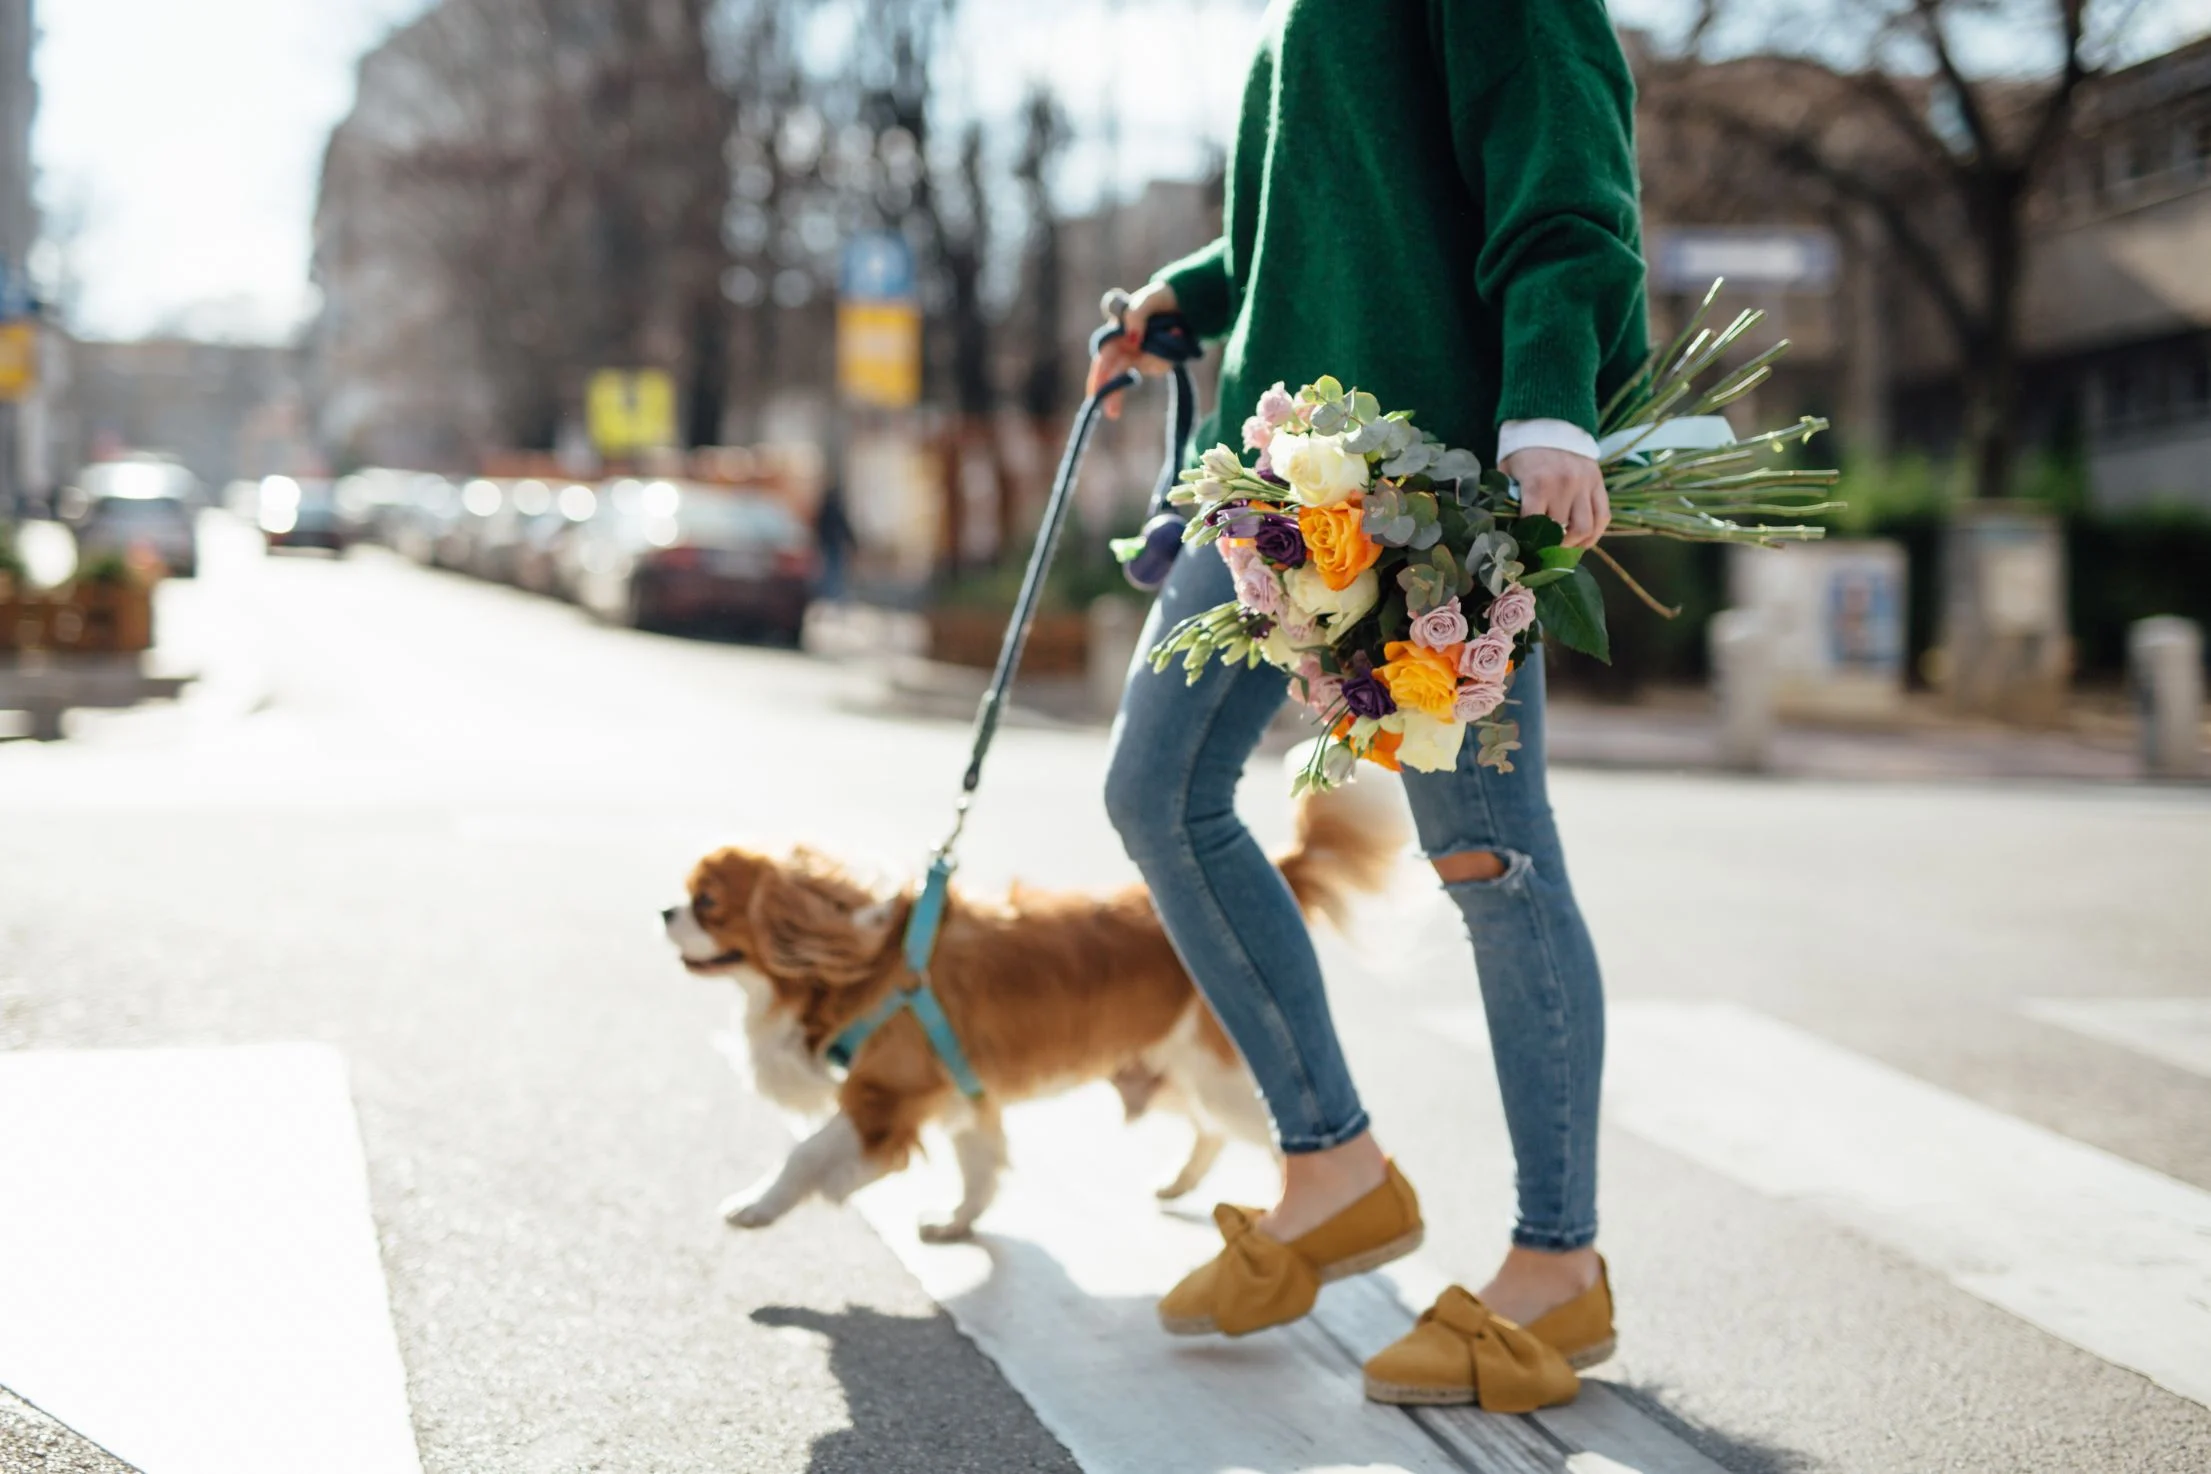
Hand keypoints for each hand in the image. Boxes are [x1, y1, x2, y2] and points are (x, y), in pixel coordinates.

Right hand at [1087, 281, 1177, 419]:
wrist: (1182, 303)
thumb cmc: (1158, 299)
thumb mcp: (1148, 299)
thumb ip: (1136, 315)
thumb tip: (1131, 340)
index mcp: (1115, 333)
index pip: (1102, 357)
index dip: (1097, 376)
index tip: (1095, 393)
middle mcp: (1123, 349)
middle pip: (1113, 375)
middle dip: (1112, 394)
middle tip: (1112, 414)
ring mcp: (1140, 358)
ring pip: (1141, 369)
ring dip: (1158, 356)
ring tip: (1176, 328)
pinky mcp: (1157, 363)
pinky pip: (1161, 364)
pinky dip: (1171, 350)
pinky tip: (1179, 332)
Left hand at [1503, 447, 1609, 548]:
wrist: (1550, 421)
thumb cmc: (1524, 451)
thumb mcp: (1507, 472)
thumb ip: (1507, 497)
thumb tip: (1507, 527)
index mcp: (1538, 485)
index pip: (1535, 526)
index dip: (1530, 542)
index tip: (1524, 549)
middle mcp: (1564, 486)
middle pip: (1561, 532)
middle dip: (1551, 547)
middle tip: (1542, 553)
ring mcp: (1584, 485)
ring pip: (1586, 529)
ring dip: (1574, 544)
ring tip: (1563, 549)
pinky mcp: (1598, 483)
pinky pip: (1603, 516)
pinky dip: (1595, 534)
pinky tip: (1583, 542)